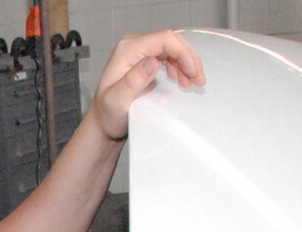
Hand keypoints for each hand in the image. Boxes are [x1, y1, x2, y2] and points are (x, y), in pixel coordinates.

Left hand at [89, 30, 205, 141]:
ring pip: (172, 48)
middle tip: (198, 80)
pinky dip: (180, 66)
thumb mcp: (117, 101)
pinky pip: (168, 56)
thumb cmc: (108, 114)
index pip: (164, 39)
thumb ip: (133, 81)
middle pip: (171, 42)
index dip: (183, 53)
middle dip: (188, 59)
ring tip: (192, 82)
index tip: (192, 72)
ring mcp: (139, 52)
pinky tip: (182, 79)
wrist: (103, 122)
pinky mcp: (144, 60)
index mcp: (127, 50)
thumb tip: (152, 63)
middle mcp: (133, 46)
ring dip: (186, 63)